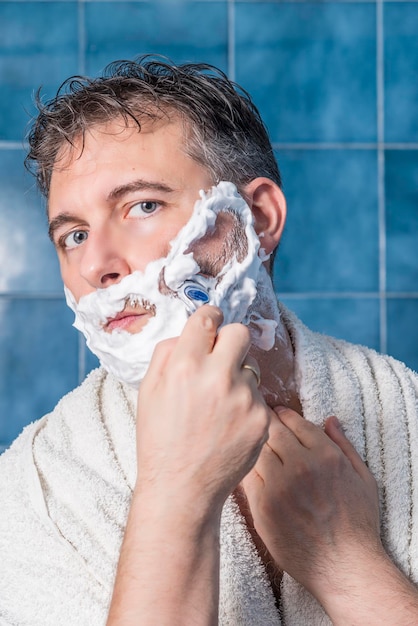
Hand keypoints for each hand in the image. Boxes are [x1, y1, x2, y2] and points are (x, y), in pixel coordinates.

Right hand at [135, 305, 269, 519]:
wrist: (181, 488)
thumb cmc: (160, 438)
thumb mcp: (148, 390)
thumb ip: (167, 353)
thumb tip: (188, 333)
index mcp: (185, 365)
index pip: (208, 318)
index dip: (209, 318)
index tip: (211, 323)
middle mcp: (217, 377)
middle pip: (239, 333)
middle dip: (230, 341)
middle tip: (222, 358)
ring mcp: (244, 398)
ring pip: (251, 367)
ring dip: (238, 378)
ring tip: (219, 405)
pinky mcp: (261, 419)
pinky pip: (258, 397)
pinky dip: (246, 406)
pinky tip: (229, 425)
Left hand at [242, 407, 381, 603]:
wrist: (344, 567)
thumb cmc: (357, 524)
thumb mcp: (363, 478)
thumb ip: (344, 445)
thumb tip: (330, 420)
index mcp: (326, 456)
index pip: (296, 422)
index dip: (284, 414)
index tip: (278, 412)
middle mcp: (301, 466)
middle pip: (272, 431)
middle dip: (264, 421)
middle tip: (257, 417)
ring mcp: (279, 486)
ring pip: (256, 451)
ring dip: (252, 444)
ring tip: (248, 440)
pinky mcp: (262, 506)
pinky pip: (247, 477)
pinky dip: (245, 469)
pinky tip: (245, 467)